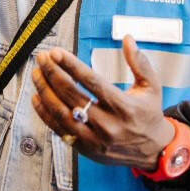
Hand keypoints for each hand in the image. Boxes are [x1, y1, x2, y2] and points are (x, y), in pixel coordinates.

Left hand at [31, 36, 173, 168]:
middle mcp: (108, 124)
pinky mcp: (85, 148)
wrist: (152, 151)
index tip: (56, 53)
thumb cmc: (148, 115)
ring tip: (37, 74)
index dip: (71, 65)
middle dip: (53, 73)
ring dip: (45, 91)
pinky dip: (45, 113)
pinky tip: (37, 97)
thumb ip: (139, 62)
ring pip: (61, 113)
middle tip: (42, 58)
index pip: (92, 81)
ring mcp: (94, 138)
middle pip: (72, 95)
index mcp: (124, 106)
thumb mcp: (151, 87)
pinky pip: (59, 130)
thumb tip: (128, 39)